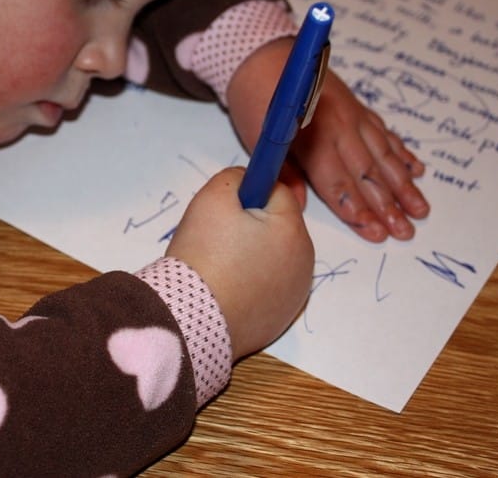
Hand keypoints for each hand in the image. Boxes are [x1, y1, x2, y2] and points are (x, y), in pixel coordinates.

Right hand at [167, 167, 313, 360]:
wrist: (193, 320)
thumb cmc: (203, 255)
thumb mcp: (213, 197)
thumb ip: (236, 176)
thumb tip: (249, 180)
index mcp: (293, 230)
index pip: (278, 192)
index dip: (248, 193)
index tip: (225, 207)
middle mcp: (304, 262)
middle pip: (277, 226)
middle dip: (250, 225)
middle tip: (216, 238)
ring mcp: (295, 294)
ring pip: (273, 256)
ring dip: (251, 253)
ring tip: (218, 266)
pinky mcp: (281, 318)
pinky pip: (268, 286)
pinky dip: (250, 282)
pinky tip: (226, 289)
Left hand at [227, 38, 428, 242]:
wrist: (263, 56)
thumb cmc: (256, 101)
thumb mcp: (260, 141)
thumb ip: (284, 175)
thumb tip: (299, 206)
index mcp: (314, 140)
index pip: (340, 185)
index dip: (358, 212)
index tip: (377, 233)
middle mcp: (341, 129)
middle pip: (369, 175)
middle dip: (389, 206)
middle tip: (407, 232)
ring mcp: (354, 117)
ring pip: (384, 156)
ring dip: (404, 185)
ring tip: (421, 209)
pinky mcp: (358, 107)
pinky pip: (385, 134)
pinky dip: (402, 153)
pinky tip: (418, 169)